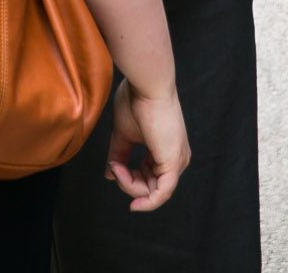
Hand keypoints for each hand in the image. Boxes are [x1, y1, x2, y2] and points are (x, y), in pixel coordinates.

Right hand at [106, 79, 188, 212]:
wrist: (147, 85)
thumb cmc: (136, 100)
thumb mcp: (124, 132)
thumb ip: (118, 153)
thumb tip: (110, 173)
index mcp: (166, 150)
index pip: (148, 177)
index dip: (128, 178)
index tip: (111, 167)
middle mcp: (176, 158)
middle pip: (150, 187)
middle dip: (128, 183)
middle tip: (112, 168)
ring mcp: (177, 161)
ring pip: (153, 192)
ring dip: (130, 186)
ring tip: (116, 168)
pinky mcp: (173, 163)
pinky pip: (161, 194)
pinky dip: (147, 201)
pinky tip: (133, 203)